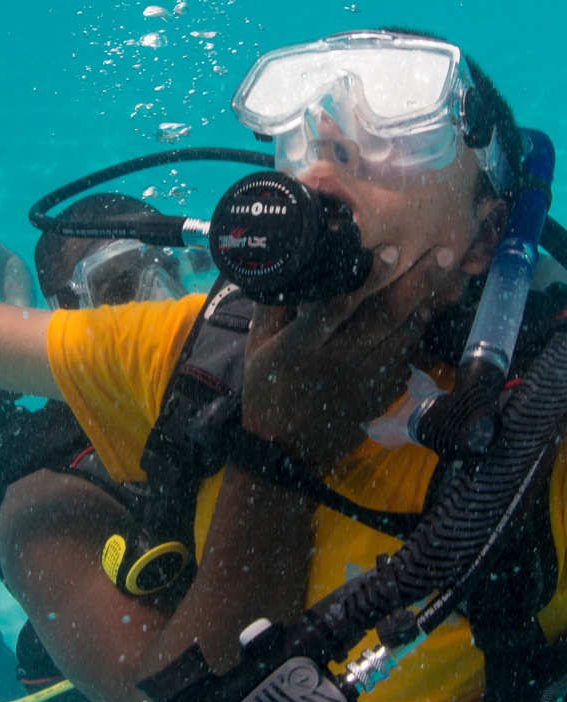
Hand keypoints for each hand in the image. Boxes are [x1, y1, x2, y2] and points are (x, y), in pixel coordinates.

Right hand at [242, 243, 459, 472]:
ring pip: (403, 340)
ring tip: (446, 280)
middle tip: (442, 255)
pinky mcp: (377, 399)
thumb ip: (271, 306)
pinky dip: (417, 340)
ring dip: (426, 308)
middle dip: (417, 284)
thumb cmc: (264, 390)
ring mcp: (362, 382)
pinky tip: (426, 318)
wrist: (281, 451)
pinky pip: (405, 365)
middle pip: (385, 318)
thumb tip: (287, 266)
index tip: (390, 250)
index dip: (366, 278)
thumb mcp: (256, 346)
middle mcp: (337, 360)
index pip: (338, 305)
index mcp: (302, 344)